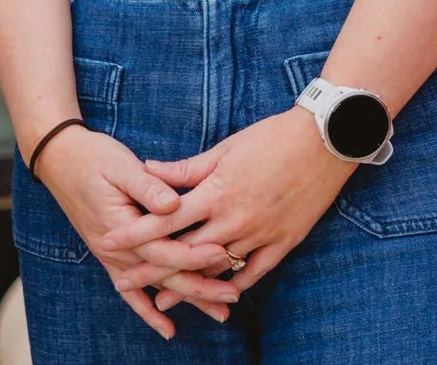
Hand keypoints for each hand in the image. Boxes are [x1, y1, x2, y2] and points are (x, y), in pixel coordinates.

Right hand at [32, 126, 238, 334]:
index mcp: (124, 226)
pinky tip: (168, 329)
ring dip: (187, 299)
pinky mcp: (114, 256)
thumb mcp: (121, 166)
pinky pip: (132, 292)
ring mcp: (115, 256)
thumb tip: (172, 203)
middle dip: (201, 288)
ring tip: (219, 312)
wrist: (61, 162)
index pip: (164, 248)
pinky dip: (149, 311)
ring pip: (156, 285)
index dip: (194, 253)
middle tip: (234, 296)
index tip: (223, 254)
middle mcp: (119, 249)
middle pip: (165, 275)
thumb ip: (148, 186)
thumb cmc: (95, 159)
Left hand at [107, 109, 353, 297]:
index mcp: (217, 192)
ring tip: (162, 300)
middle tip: (123, 280)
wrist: (328, 138)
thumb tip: (148, 168)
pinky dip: (233, 283)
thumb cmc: (274, 136)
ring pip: (216, 267)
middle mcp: (234, 218)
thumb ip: (187, 167)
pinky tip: (217, 293)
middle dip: (150, 268)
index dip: (135, 232)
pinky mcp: (284, 241)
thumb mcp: (227, 147)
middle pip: (184, 251)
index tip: (109, 241)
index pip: (165, 219)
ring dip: (187, 284)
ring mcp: (260, 233)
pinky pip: (254, 271)